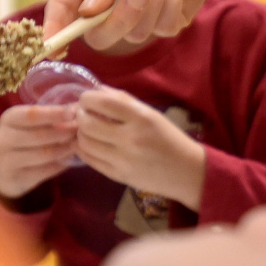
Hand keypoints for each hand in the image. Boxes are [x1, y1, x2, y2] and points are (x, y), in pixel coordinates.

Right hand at [0, 104, 77, 198]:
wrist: (0, 170)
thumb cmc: (22, 138)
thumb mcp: (30, 123)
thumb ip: (52, 116)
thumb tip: (79, 107)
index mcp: (9, 119)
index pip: (32, 114)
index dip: (54, 114)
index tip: (74, 113)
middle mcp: (4, 139)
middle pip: (40, 135)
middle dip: (65, 132)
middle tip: (81, 131)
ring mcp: (7, 161)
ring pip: (45, 154)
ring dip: (66, 149)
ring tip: (78, 144)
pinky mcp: (16, 179)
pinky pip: (45, 171)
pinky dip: (61, 164)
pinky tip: (69, 159)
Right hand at [43, 0, 212, 46]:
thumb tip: (88, 12)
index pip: (65, 10)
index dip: (56, 29)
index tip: (50, 47)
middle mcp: (110, 5)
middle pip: (100, 37)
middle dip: (120, 18)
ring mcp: (140, 17)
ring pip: (137, 33)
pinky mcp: (167, 22)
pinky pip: (165, 28)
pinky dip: (173, 0)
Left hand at [75, 87, 205, 209]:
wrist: (186, 171)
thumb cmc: (170, 138)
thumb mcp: (152, 114)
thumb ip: (124, 101)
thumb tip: (97, 90)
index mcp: (141, 117)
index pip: (102, 102)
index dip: (87, 99)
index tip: (87, 100)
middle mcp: (130, 138)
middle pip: (87, 123)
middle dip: (80, 116)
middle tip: (83, 115)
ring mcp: (123, 159)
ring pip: (85, 142)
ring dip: (80, 133)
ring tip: (87, 131)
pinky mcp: (118, 175)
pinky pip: (89, 160)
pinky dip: (83, 149)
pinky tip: (89, 145)